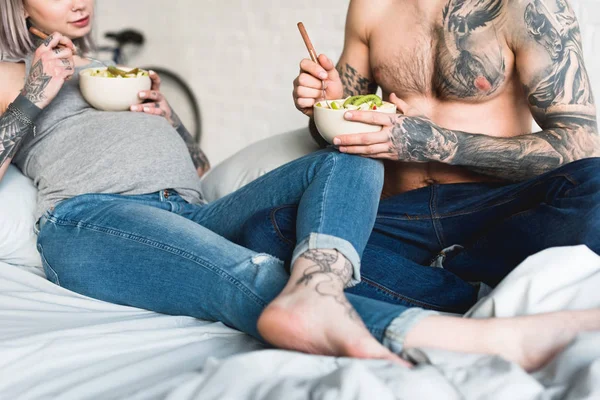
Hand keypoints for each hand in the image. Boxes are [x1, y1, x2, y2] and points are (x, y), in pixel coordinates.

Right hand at [21, 32, 74, 108]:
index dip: (66, 40)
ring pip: (71, 62)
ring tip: (60, 73)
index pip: (56, 36)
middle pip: (68, 51)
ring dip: (69, 68)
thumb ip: (51, 51)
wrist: (35, 91)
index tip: (70, 46)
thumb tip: (69, 47)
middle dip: (69, 59)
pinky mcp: (59, 73)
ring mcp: (53, 64)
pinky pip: (71, 70)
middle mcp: (46, 55)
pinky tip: (61, 78)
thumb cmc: (39, 76)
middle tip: (63, 66)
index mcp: (41, 50)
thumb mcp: (40, 59)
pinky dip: (69, 75)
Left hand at [130, 71, 180, 126]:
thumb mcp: (144, 99)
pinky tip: (144, 114)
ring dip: (143, 107)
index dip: (154, 77)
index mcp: (155, 92)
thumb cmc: (148, 107)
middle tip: (139, 94)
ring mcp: (162, 108)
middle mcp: (160, 99)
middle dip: (148, 93)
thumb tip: (114, 78)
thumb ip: (133, 92)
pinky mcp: (163, 117)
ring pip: (154, 107)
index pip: (156, 82)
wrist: (165, 121)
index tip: (149, 72)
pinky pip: (157, 115)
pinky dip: (151, 113)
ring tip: (133, 108)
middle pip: (156, 95)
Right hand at [293, 54, 343, 116]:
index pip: (304, 63)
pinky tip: (316, 102)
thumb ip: (328, 65)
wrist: (334, 106)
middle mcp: (299, 79)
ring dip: (315, 94)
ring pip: (301, 90)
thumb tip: (321, 56)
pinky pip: (301, 101)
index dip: (314, 69)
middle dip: (316, 85)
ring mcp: (297, 91)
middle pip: (302, 78)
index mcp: (307, 70)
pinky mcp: (297, 103)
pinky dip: (312, 103)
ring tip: (321, 96)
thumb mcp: (334, 76)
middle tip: (323, 88)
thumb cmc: (332, 89)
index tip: (325, 75)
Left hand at [334, 94, 458, 161]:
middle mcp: (392, 135)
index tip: (345, 115)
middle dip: (349, 140)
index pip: (374, 118)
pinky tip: (352, 154)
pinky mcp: (393, 156)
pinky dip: (363, 155)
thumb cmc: (426, 126)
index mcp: (396, 121)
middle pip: (366, 138)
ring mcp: (392, 147)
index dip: (359, 116)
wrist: (437, 145)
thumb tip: (390, 95)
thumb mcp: (414, 112)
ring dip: (352, 150)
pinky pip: (375, 156)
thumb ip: (400, 104)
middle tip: (334, 140)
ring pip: (368, 150)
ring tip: (339, 148)